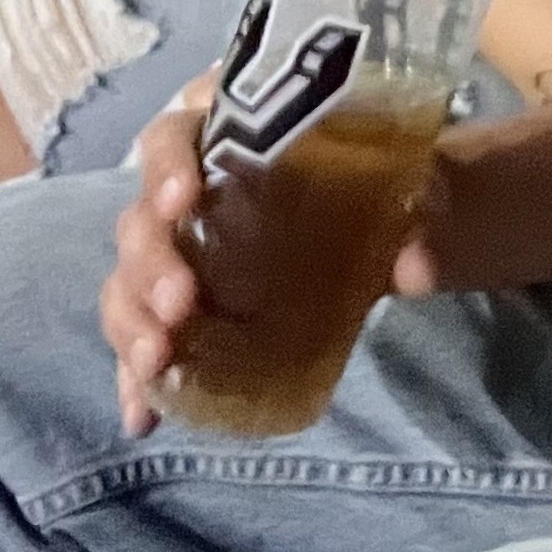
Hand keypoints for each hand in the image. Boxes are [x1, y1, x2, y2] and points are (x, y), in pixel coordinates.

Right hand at [103, 73, 452, 435]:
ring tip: (157, 359)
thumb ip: (422, 216)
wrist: (405, 229)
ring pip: (129, 281)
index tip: (184, 197)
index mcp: (236, 141)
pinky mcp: (189, 312)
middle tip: (179, 304)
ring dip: (132, 322)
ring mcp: (184, 256)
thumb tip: (418, 268)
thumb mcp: (417, 186)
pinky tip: (142, 416)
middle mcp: (192, 194)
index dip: (167, 163)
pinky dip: (135, 379)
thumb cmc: (394, 186)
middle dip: (151, 262)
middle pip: (142, 219)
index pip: (178, 135)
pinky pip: (146, 340)